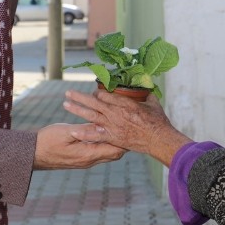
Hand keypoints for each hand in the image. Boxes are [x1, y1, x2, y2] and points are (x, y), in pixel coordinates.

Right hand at [32, 123, 125, 169]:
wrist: (32, 154)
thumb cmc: (47, 141)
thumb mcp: (66, 132)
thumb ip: (85, 129)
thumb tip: (102, 125)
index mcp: (88, 154)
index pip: (115, 150)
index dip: (124, 140)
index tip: (130, 127)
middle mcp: (89, 160)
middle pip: (114, 154)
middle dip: (122, 142)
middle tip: (128, 126)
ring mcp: (85, 161)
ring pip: (107, 154)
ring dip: (113, 142)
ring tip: (119, 128)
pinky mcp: (80, 158)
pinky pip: (98, 152)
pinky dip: (104, 143)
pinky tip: (103, 132)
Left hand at [63, 90, 191, 165]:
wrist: (159, 139)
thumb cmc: (158, 121)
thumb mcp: (152, 102)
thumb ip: (145, 93)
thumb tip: (144, 85)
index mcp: (124, 102)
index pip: (105, 94)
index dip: (97, 92)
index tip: (95, 92)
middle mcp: (116, 113)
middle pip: (93, 102)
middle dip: (79, 96)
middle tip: (68, 92)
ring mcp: (113, 125)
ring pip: (91, 115)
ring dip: (77, 109)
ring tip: (65, 104)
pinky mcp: (112, 137)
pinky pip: (95, 135)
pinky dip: (84, 133)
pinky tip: (73, 131)